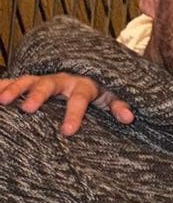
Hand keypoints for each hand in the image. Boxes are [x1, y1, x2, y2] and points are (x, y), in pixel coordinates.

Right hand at [0, 72, 133, 137]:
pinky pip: (13, 81)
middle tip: (27, 109)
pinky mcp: (30, 81)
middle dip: (38, 96)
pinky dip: (2, 85)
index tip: (68, 131)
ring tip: (2, 100)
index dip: (74, 114)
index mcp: (83, 86)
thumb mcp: (112, 97)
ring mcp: (43, 79)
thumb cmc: (99, 91)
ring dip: (15, 89)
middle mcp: (61, 80)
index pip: (80, 99)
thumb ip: (119, 106)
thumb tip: (130, 117)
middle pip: (49, 85)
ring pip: (28, 80)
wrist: (87, 72)